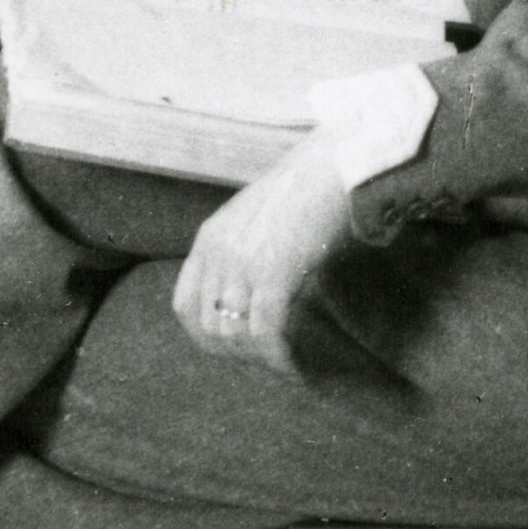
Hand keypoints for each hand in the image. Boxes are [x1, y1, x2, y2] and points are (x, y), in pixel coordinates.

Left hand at [172, 136, 351, 372]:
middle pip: (209, 327)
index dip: (207, 335)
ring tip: (287, 364)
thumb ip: (247, 248)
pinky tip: (296, 367)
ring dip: (260, 359)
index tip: (238, 347)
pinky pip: (266, 330)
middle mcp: (219, 251)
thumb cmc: (314, 186)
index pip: (185, 306)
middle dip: (238, 354)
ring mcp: (244, 261)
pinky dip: (279, 357)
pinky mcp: (274, 270)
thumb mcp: (261, 215)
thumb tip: (254, 292)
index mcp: (211, 237)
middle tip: (271, 360)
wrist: (342, 161)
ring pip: (235, 335)